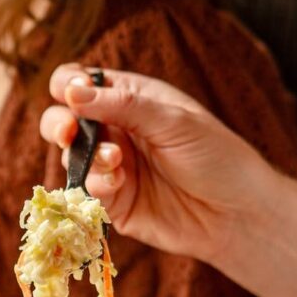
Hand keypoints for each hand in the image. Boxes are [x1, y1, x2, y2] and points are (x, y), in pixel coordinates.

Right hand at [40, 66, 276, 264]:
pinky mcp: (113, 202)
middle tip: (69, 133)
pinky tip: (118, 184)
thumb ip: (122, 105)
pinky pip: (86, 191)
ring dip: (85, 157)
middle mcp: (115, 131)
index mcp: (129, 99)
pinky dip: (95, 185)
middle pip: (62, 119)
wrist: (239, 214)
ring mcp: (111, 167)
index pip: (80, 83)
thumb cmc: (216, 156)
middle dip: (58, 124)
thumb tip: (73, 93)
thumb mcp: (173, 120)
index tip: (74, 94)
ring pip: (70, 157)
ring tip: (116, 162)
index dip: (68, 85)